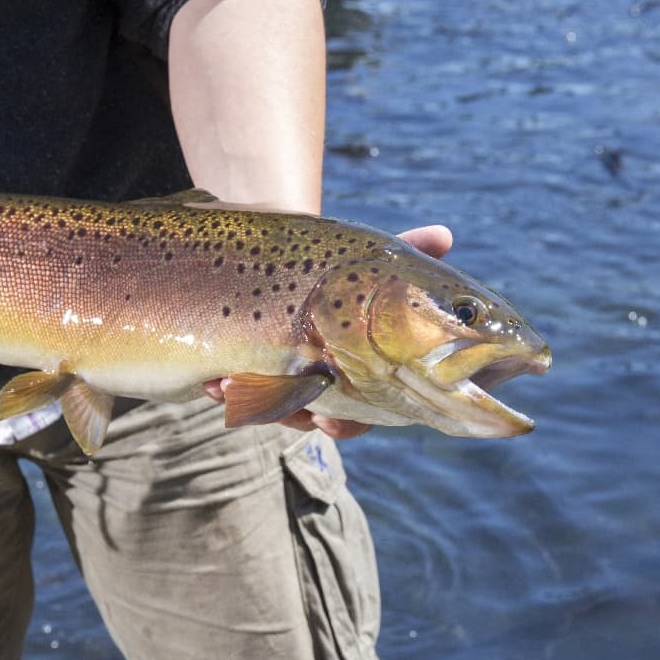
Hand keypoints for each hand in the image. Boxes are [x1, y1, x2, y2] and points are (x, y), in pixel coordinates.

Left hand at [203, 224, 453, 439]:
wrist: (274, 251)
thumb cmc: (332, 262)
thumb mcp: (366, 257)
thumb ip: (407, 250)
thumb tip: (444, 236)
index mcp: (364, 367)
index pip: (363, 411)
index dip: (346, 423)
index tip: (328, 424)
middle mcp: (327, 381)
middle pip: (314, 419)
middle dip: (299, 417)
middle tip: (286, 414)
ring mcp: (285, 379)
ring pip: (275, 410)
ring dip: (257, 402)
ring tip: (232, 384)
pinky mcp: (248, 375)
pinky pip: (239, 397)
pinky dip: (226, 391)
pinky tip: (215, 381)